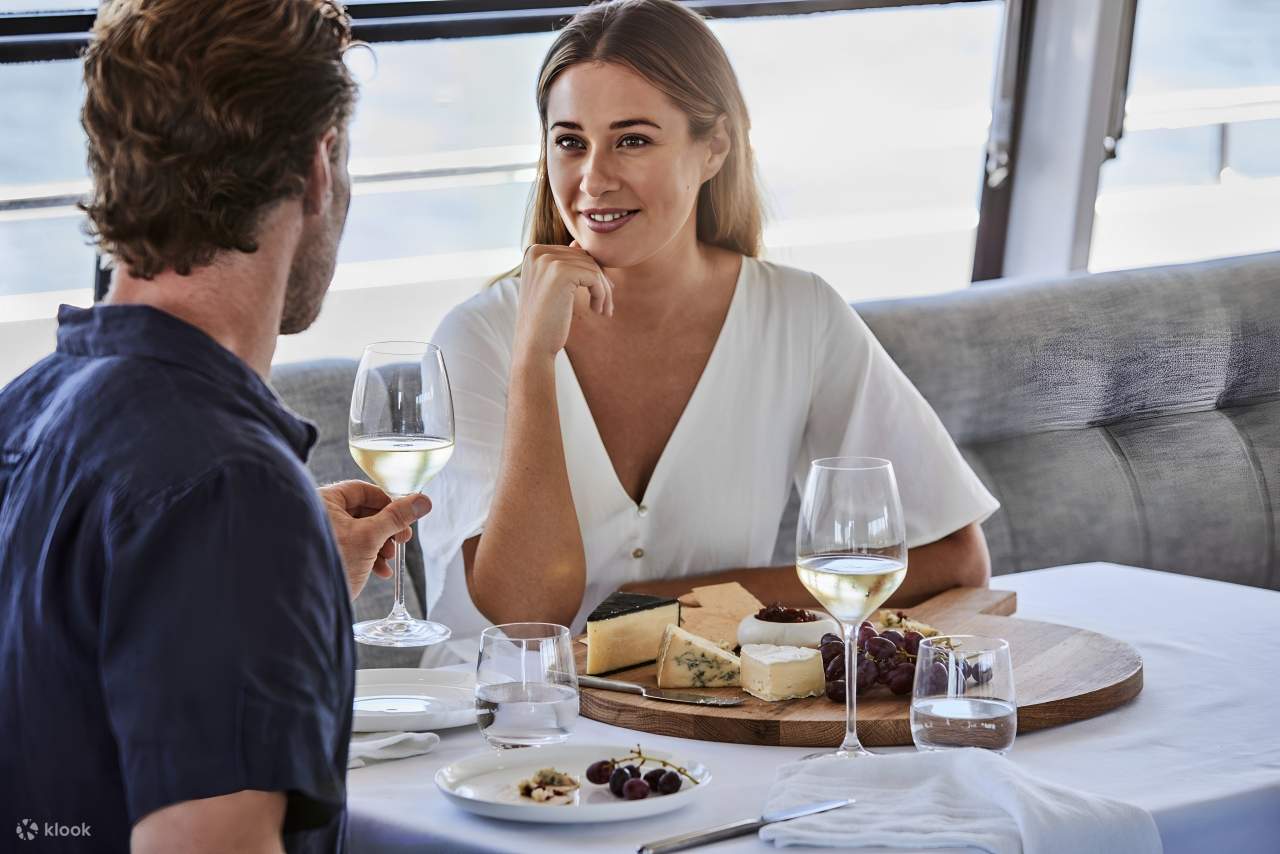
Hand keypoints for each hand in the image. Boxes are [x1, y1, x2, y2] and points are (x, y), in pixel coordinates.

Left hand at [318, 480, 431, 601]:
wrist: (312, 600)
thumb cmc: (333, 563)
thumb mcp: (370, 537)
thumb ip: (397, 517)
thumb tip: (422, 502)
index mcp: (325, 501)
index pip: (361, 490)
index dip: (386, 501)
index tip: (403, 512)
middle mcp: (321, 516)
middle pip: (364, 512)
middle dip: (386, 528)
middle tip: (402, 537)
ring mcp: (325, 536)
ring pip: (361, 532)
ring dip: (381, 544)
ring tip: (389, 557)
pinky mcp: (329, 555)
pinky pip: (354, 548)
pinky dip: (371, 557)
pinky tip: (382, 570)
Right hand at [514, 241, 613, 361]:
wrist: (533, 345)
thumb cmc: (545, 319)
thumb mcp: (552, 287)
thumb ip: (563, 263)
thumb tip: (577, 242)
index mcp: (533, 252)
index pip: (574, 253)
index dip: (592, 273)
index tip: (601, 294)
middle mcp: (538, 252)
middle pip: (585, 258)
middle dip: (601, 281)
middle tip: (606, 305)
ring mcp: (547, 260)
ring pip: (593, 267)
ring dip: (604, 290)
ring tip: (603, 310)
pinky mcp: (561, 272)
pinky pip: (595, 277)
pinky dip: (602, 294)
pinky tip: (597, 310)